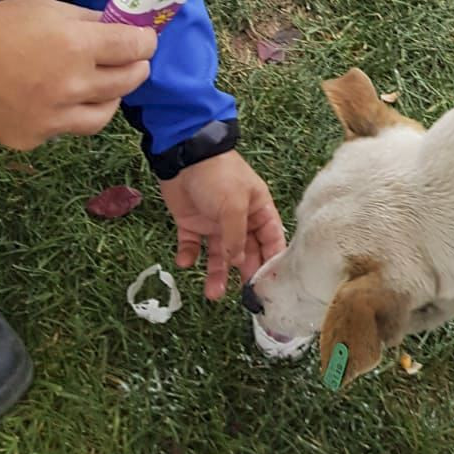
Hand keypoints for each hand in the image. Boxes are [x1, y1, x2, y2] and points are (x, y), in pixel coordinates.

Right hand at [0, 0, 155, 150]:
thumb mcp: (49, 8)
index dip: (146, 41)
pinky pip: (66, 129)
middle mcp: (73, 86)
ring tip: (105, 87)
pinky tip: (63, 101)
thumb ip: (87, 20)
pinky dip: (71, 115)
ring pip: (104, 115)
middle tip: (134, 60)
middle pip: (127, 82)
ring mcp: (55, 118)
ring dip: (111, 98)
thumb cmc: (1, 26)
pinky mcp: (36, 138)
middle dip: (137, 67)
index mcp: (78, 47)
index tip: (145, 39)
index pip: (135, 47)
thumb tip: (116, 27)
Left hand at [158, 150, 285, 300]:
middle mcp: (238, 220)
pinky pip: (192, 247)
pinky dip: (189, 256)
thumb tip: (237, 264)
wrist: (183, 155)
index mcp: (258, 210)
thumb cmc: (218, 175)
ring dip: (216, 274)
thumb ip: (236, 237)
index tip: (268, 287)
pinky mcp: (191, 225)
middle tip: (241, 298)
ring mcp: (214, 223)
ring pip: (218, 256)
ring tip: (211, 293)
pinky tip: (185, 261)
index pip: (271, 241)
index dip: (271, 263)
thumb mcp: (233, 204)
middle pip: (244, 253)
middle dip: (243, 274)